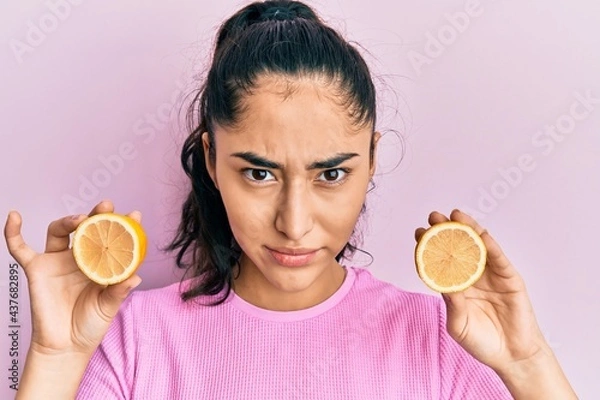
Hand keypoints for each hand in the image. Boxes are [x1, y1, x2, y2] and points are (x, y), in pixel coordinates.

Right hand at [3, 200, 141, 356]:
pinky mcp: (37, 269)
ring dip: (68, 220)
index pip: (112, 238)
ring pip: (59, 230)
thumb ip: (119, 291)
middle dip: (97, 215)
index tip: (135, 215)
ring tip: (80, 220)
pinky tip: (14, 216)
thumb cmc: (90, 325)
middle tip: (107, 206)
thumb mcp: (109, 307)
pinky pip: (20, 248)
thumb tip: (135, 277)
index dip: (123, 225)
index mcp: (100, 263)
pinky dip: (13, 232)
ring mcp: (57, 261)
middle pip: (86, 228)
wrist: (66, 347)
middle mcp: (79, 257)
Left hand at [414, 209, 547, 371]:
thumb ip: (453, 304)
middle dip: (445, 230)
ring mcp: (491, 275)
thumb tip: (443, 282)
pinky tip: (480, 233)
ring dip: (467, 229)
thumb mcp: (459, 325)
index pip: (439, 260)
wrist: (512, 356)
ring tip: (455, 215)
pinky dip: (490, 245)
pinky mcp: (510, 278)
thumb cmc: (482, 342)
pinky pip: (499, 258)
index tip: (418, 232)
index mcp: (455, 286)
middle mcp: (471, 276)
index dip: (428, 246)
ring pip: (478, 246)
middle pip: (457, 247)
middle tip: (434, 216)